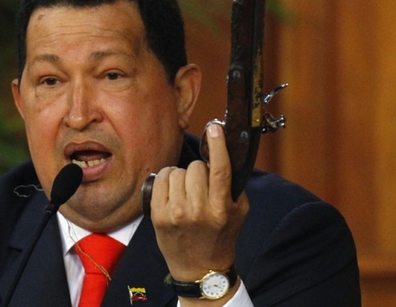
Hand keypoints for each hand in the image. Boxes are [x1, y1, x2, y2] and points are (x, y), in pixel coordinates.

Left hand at [150, 124, 248, 298]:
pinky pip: (160, 179)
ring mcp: (175, 213)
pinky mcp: (158, 215)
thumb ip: (233, 185)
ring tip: (186, 192)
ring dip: (181, 176)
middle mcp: (198, 211)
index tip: (214, 128)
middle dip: (199, 172)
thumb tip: (223, 153)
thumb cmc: (220, 236)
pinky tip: (172, 192)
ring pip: (176, 171)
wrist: (199, 268)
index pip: (219, 170)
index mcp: (221, 209)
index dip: (217, 146)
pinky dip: (166, 180)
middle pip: (195, 168)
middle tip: (201, 187)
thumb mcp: (238, 212)